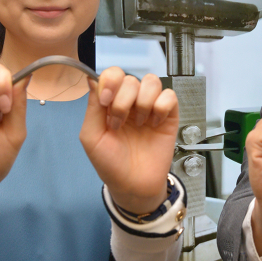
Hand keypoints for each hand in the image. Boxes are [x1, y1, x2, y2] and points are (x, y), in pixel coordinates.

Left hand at [79, 68, 178, 214]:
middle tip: (120, 123)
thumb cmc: (110, 164)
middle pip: (130, 78)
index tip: (105, 100)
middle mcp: (130, 102)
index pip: (112, 75)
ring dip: (144, 102)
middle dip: (123, 100)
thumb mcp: (91, 137)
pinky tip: (154, 124)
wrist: (133, 185)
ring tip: (140, 123)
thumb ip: (92, 107)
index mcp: (110, 103)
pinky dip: (161, 108)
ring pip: (152, 82)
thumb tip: (92, 79)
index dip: (110, 82)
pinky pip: (169, 96)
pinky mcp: (168, 116)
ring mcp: (150, 107)